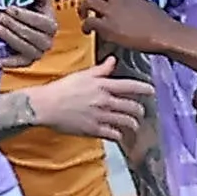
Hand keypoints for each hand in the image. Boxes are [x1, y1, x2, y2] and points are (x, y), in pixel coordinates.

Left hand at [0, 0, 59, 65]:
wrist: (24, 24)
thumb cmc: (30, 10)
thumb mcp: (36, 0)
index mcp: (51, 25)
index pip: (42, 22)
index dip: (25, 15)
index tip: (10, 8)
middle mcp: (47, 41)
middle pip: (33, 36)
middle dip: (14, 25)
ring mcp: (38, 53)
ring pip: (27, 49)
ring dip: (11, 39)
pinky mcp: (27, 61)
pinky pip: (21, 64)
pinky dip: (10, 63)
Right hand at [28, 59, 152, 140]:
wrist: (45, 105)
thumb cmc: (61, 89)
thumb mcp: (82, 75)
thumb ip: (100, 70)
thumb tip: (112, 60)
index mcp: (103, 86)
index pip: (131, 86)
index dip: (144, 89)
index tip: (152, 91)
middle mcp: (105, 101)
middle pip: (132, 107)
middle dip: (139, 110)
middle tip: (140, 112)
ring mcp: (101, 116)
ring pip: (126, 122)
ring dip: (133, 124)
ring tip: (133, 126)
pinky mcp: (94, 130)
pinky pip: (114, 134)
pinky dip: (118, 135)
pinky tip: (118, 135)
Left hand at [69, 0, 172, 53]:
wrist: (164, 35)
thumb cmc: (160, 23)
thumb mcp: (146, 4)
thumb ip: (134, 1)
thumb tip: (132, 2)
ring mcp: (112, 12)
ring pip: (88, 0)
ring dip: (81, 6)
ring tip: (82, 13)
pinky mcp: (109, 26)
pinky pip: (90, 21)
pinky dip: (85, 25)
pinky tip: (87, 30)